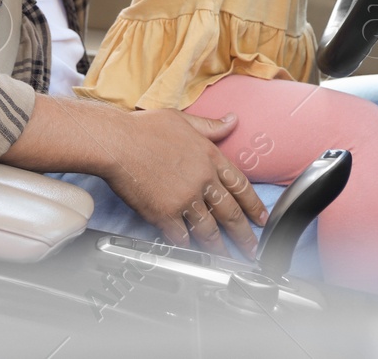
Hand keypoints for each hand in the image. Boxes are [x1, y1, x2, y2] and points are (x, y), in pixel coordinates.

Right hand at [103, 108, 267, 256]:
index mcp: (210, 157)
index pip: (241, 185)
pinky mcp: (165, 214)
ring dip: (219, 247)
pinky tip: (191, 250)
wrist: (116, 142)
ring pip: (209, 229)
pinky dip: (187, 245)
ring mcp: (185, 199)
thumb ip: (210, 125)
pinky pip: (181, 236)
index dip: (253, 205)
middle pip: (230, 213)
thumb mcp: (183, 120)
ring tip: (225, 257)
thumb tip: (232, 119)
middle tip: (252, 248)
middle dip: (244, 235)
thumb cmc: (144, 129)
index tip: (261, 218)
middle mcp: (202, 180)